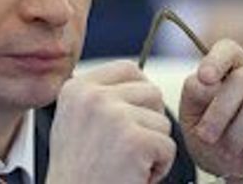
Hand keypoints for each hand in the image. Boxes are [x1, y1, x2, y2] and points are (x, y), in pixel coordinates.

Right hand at [47, 61, 175, 183]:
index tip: (134, 118)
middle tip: (133, 148)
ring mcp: (113, 115)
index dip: (140, 93)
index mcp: (76, 88)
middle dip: (151, 121)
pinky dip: (159, 168)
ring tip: (128, 166)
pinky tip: (135, 177)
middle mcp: (92, 96)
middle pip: (151, 91)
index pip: (127, 69)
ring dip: (153, 147)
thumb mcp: (73, 123)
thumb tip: (136, 81)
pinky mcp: (134, 140)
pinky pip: (168, 147)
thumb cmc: (77, 174)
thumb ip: (97, 98)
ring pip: (162, 121)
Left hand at [179, 39, 242, 183]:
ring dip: (237, 132)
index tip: (204, 78)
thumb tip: (205, 81)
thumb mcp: (193, 116)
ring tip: (229, 148)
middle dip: (219, 112)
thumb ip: (194, 93)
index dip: (216, 60)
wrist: (240, 171)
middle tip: (206, 136)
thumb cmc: (214, 137)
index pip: (228, 48)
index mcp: (233, 65)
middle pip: (242, 79)